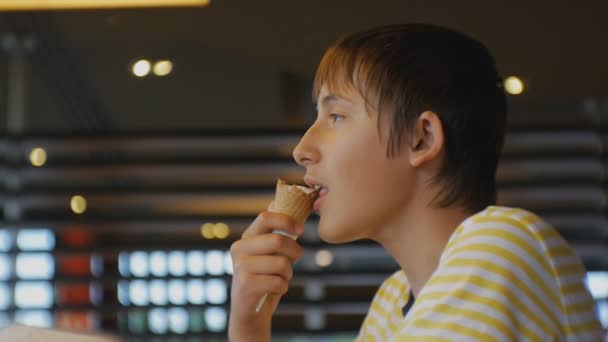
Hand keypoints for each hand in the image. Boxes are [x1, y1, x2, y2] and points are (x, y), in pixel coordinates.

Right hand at [228, 210, 303, 341]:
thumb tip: (276, 202)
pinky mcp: (245, 285)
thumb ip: (273, 230)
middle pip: (277, 240)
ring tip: (280, 278)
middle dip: (294, 251)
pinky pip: (279, 282)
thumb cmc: (264, 278)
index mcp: (246, 237)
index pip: (265, 217)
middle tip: (295, 259)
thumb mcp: (269, 253)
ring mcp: (240, 267)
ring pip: (281, 264)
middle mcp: (239, 249)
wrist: (250, 312)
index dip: (287, 220)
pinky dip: (283, 287)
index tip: (300, 229)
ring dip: (288, 274)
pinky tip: (273, 290)